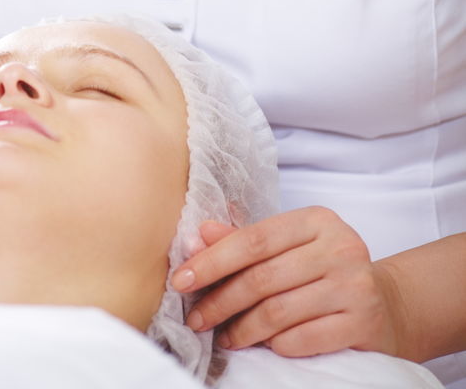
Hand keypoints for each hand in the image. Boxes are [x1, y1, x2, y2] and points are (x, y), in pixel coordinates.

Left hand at [172, 208, 404, 357]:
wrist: (386, 305)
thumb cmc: (324, 272)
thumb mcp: (288, 248)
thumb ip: (244, 240)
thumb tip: (199, 234)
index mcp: (317, 219)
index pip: (252, 239)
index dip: (212, 261)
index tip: (181, 280)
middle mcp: (340, 247)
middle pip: (263, 277)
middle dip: (221, 300)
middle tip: (196, 319)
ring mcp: (355, 285)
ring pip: (280, 310)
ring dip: (243, 328)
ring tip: (224, 337)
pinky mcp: (363, 322)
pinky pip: (304, 338)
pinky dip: (276, 345)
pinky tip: (264, 347)